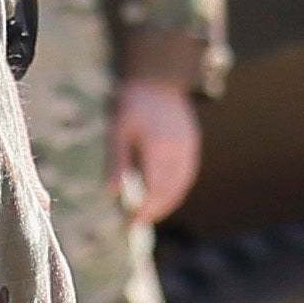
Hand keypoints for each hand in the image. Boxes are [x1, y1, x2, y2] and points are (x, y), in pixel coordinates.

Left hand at [112, 68, 202, 227]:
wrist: (157, 79)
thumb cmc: (132, 105)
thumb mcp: (117, 131)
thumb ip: (116, 163)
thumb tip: (111, 193)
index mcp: (158, 146)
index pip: (156, 189)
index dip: (146, 209)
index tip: (132, 222)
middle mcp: (177, 149)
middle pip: (171, 191)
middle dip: (155, 211)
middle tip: (137, 223)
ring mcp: (188, 146)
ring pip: (182, 185)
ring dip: (168, 203)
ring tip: (150, 214)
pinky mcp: (192, 143)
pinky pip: (187, 174)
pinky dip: (177, 189)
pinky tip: (164, 195)